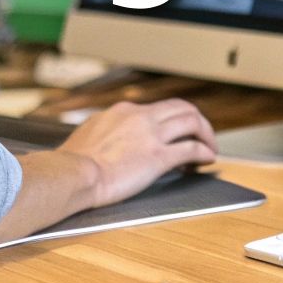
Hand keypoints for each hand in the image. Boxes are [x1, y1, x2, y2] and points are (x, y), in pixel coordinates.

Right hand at [56, 99, 217, 208]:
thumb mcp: (90, 133)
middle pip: (181, 108)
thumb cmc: (73, 162)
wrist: (73, 175)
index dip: (171, 120)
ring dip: (206, 134)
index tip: (175, 132)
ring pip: (192, 122)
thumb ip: (106, 129)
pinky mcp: (158, 156)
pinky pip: (191, 149)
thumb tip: (110, 135)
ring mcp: (151, 135)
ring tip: (210, 147)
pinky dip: (204, 152)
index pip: (158, 109)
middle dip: (197, 120)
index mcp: (124, 111)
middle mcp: (141, 116)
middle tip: (202, 134)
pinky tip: (207, 159)